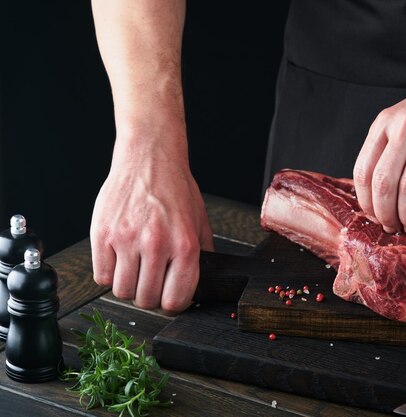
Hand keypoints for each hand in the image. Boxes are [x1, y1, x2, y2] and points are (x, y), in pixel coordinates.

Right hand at [90, 157, 212, 312]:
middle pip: (147, 300)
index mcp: (184, 245)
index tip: (169, 297)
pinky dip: (109, 274)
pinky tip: (119, 260)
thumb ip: (203, 254)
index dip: (173, 303)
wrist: (149, 158)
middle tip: (151, 282)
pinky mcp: (102, 234)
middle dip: (150, 296)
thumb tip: (201, 284)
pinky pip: (101, 276)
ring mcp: (127, 239)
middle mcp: (156, 244)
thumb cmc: (175, 188)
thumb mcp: (200, 221)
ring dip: (129, 286)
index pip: (176, 300)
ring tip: (135, 269)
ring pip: (122, 291)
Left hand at [353, 64, 405, 233]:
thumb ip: (389, 147)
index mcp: (385, 122)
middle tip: (392, 228)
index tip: (373, 217)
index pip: (364, 171)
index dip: (366, 201)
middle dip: (385, 215)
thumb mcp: (405, 118)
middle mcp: (404, 127)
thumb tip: (379, 194)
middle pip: (383, 184)